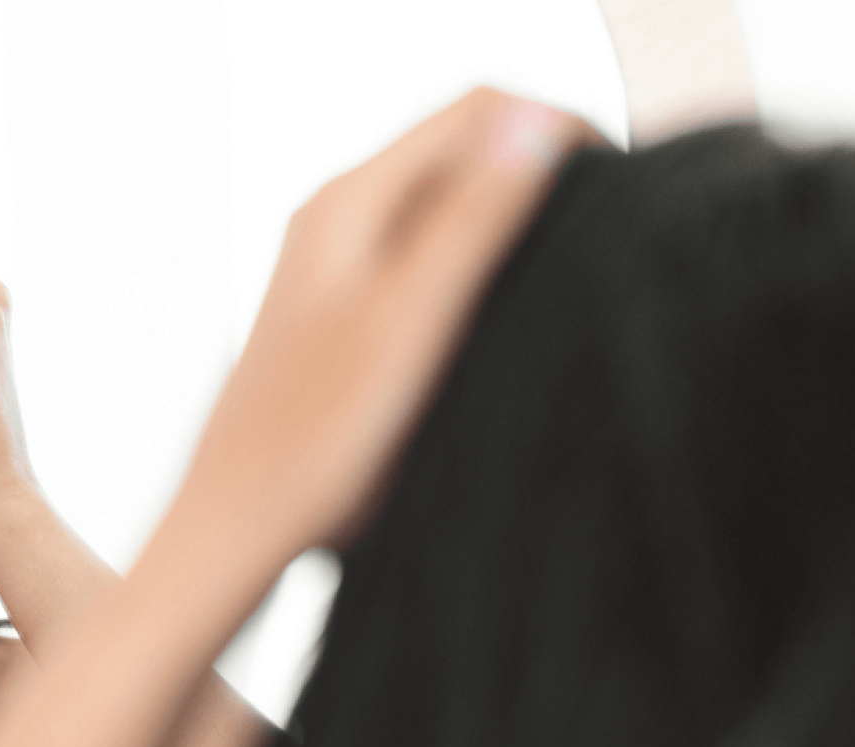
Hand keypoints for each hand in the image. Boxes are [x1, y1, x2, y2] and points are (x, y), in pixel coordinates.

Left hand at [171, 88, 594, 571]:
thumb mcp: (409, 322)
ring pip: (454, 206)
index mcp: (351, 202)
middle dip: (541, 175)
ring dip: (515, 226)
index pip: (479, 110)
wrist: (241, 528)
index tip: (614, 194)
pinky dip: (482, 272)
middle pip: (468, 151)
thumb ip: (472, 221)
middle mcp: (341, 219)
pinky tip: (508, 323)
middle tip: (601, 241)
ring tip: (562, 283)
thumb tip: (537, 125)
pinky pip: (433, 261)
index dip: (558, 130)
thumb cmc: (311, 442)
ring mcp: (343, 266)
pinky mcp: (352, 314)